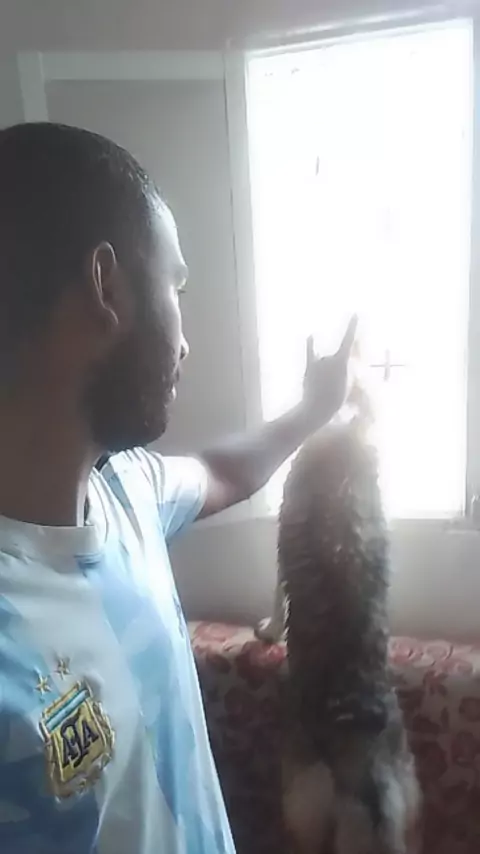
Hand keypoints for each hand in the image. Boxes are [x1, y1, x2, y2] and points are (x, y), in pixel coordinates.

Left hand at [301, 316, 356, 430]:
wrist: (317, 409)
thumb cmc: (334, 400)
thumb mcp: (345, 384)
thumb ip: (341, 369)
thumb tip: (333, 362)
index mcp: (341, 362)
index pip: (348, 340)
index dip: (352, 326)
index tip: (355, 313)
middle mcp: (329, 357)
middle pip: (335, 360)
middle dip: (334, 372)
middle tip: (332, 388)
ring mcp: (318, 362)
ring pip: (325, 363)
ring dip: (324, 373)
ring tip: (323, 387)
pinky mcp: (309, 368)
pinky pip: (310, 353)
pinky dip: (310, 344)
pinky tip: (311, 335)